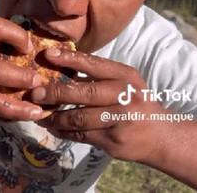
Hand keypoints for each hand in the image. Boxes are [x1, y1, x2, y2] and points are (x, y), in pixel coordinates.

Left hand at [32, 48, 166, 161]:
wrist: (161, 136)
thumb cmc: (134, 102)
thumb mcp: (124, 83)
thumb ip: (96, 76)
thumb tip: (56, 67)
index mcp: (125, 76)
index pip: (94, 64)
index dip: (69, 59)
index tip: (47, 54)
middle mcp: (125, 96)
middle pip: (83, 93)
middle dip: (54, 93)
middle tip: (35, 94)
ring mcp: (120, 120)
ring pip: (78, 118)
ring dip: (54, 117)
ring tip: (40, 114)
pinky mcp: (113, 141)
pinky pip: (81, 135)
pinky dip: (63, 131)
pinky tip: (53, 128)